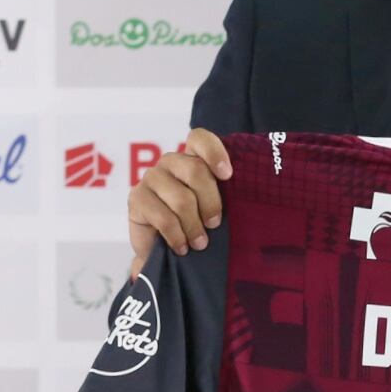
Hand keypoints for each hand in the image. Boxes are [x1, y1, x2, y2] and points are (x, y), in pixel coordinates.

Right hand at [127, 128, 230, 275]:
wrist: (165, 253)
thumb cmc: (199, 227)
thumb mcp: (216, 209)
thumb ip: (228, 195)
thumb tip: (254, 191)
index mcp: (193, 159)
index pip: (199, 138)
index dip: (214, 152)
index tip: (228, 175)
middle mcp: (170, 163)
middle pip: (195, 171)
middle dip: (211, 203)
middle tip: (215, 225)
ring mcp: (151, 178)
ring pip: (182, 199)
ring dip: (194, 226)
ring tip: (200, 243)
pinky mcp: (136, 198)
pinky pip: (164, 217)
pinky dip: (177, 236)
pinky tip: (181, 247)